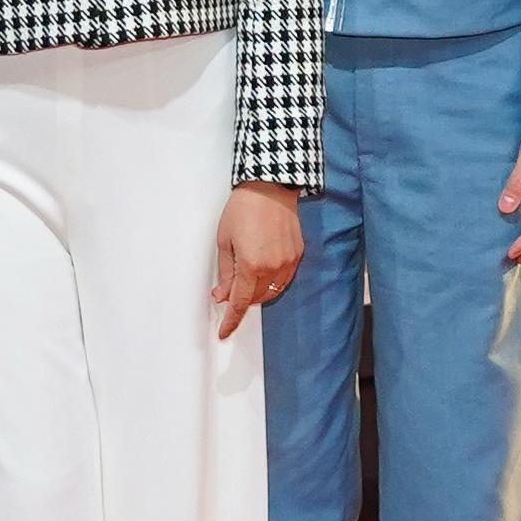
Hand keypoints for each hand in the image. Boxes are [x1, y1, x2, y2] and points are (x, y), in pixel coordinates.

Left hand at [212, 181, 301, 338]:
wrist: (269, 187)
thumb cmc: (243, 209)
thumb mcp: (224, 241)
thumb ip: (225, 274)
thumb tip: (222, 295)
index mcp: (250, 265)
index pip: (239, 303)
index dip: (231, 321)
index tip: (224, 332)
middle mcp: (272, 268)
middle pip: (256, 299)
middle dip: (241, 300)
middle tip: (228, 292)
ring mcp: (288, 262)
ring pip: (273, 291)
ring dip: (257, 293)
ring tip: (245, 280)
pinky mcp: (298, 254)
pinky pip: (285, 278)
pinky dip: (272, 282)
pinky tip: (263, 272)